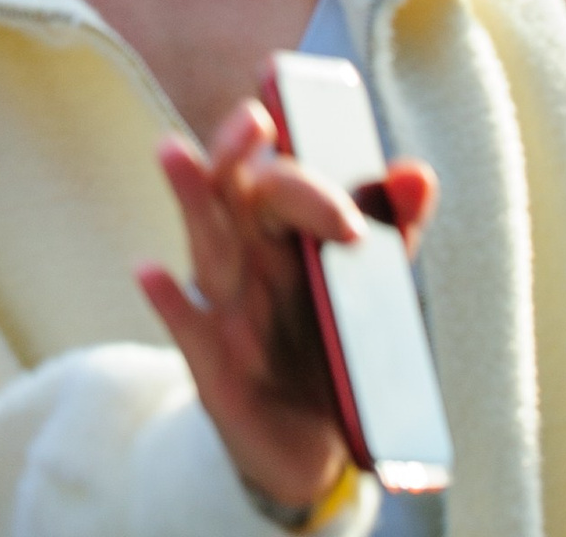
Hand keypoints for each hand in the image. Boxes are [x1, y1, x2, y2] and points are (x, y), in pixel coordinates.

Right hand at [138, 102, 436, 512]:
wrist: (323, 445)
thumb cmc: (340, 348)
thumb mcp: (376, 285)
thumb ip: (395, 228)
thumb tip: (415, 172)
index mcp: (290, 235)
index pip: (285, 176)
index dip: (308, 170)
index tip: (340, 195)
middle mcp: (253, 262)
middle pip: (238, 194)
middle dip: (239, 153)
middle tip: (255, 120)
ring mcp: (230, 309)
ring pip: (207, 243)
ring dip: (191, 197)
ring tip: (172, 150)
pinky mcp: (216, 366)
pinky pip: (188, 327)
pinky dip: (168, 300)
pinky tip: (150, 271)